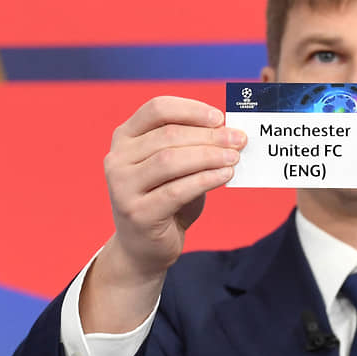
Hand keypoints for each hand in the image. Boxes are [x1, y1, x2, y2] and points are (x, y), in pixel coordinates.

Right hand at [103, 96, 245, 280]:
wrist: (145, 246)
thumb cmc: (165, 198)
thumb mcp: (176, 166)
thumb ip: (193, 146)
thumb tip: (230, 132)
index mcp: (125, 137)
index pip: (157, 109)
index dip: (191, 109)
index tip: (220, 118)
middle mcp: (117, 158)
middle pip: (169, 135)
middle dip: (209, 136)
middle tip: (239, 139)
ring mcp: (122, 187)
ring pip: (171, 160)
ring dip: (209, 156)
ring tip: (234, 157)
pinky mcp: (137, 213)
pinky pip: (177, 190)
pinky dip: (206, 179)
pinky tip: (225, 175)